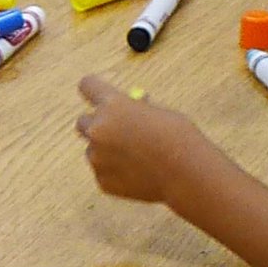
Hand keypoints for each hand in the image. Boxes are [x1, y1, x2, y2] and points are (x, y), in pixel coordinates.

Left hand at [75, 77, 213, 206]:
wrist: (185, 173)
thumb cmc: (178, 137)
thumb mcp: (157, 112)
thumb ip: (136, 109)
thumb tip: (131, 106)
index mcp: (112, 105)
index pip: (87, 85)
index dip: (93, 89)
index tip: (96, 95)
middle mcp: (98, 129)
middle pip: (82, 121)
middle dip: (96, 124)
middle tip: (116, 131)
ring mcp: (97, 157)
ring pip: (93, 150)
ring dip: (106, 151)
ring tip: (136, 158)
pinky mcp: (101, 180)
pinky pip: (103, 172)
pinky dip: (115, 172)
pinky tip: (138, 174)